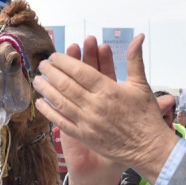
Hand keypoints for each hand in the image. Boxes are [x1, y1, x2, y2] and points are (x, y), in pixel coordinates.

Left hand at [33, 34, 178, 184]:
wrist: (149, 148)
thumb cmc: (146, 116)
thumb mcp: (141, 85)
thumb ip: (135, 59)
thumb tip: (139, 36)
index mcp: (108, 90)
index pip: (80, 71)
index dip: (64, 61)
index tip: (54, 56)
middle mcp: (95, 105)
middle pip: (66, 85)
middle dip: (51, 72)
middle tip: (42, 64)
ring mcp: (87, 122)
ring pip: (60, 102)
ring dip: (46, 89)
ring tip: (36, 79)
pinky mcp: (84, 136)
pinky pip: (61, 122)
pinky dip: (49, 111)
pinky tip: (40, 103)